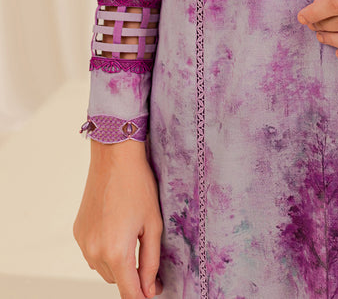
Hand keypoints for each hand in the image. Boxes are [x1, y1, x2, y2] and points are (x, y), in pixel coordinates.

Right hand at [73, 139, 163, 298]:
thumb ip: (151, 262)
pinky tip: (116, 226)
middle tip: (147, 251)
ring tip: (131, 233)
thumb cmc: (138, 186)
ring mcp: (83, 242)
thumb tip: (151, 290)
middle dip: (132, 274)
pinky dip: (104, 249)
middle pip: (116, 280)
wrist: (114, 157)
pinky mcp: (78, 232)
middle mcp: (94, 252)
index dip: (143, 296)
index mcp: (116, 252)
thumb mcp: (153, 225)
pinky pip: (93, 252)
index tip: (154, 292)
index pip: (129, 292)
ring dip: (117, 262)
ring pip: (103, 268)